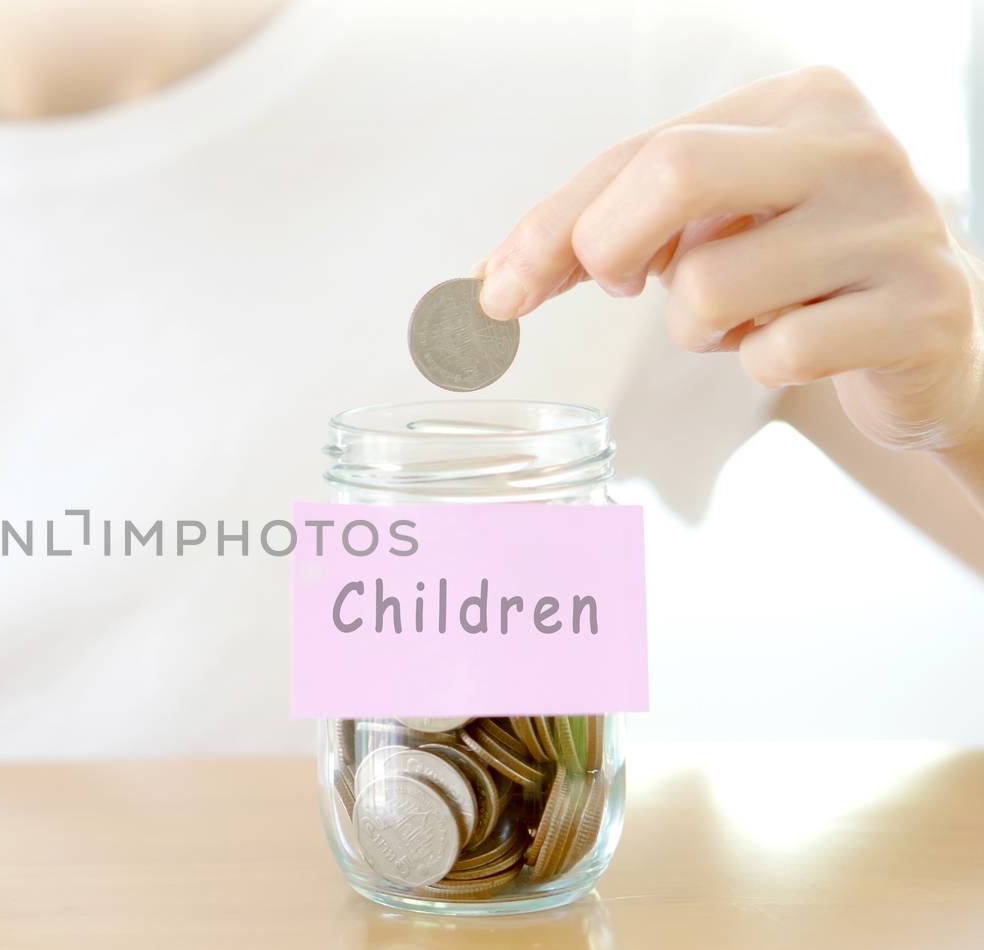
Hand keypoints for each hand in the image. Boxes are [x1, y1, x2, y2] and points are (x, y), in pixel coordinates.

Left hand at [476, 66, 983, 466]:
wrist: (930, 337)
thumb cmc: (802, 271)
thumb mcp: (713, 222)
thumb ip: (612, 227)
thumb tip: (499, 278)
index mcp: (801, 102)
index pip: (643, 150)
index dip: (555, 224)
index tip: (500, 288)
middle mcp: (855, 147)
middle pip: (674, 174)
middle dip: (607, 248)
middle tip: (620, 288)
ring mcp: (896, 228)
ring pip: (710, 286)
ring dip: (696, 329)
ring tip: (744, 319)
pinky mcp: (919, 312)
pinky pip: (777, 354)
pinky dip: (760, 366)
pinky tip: (797, 345)